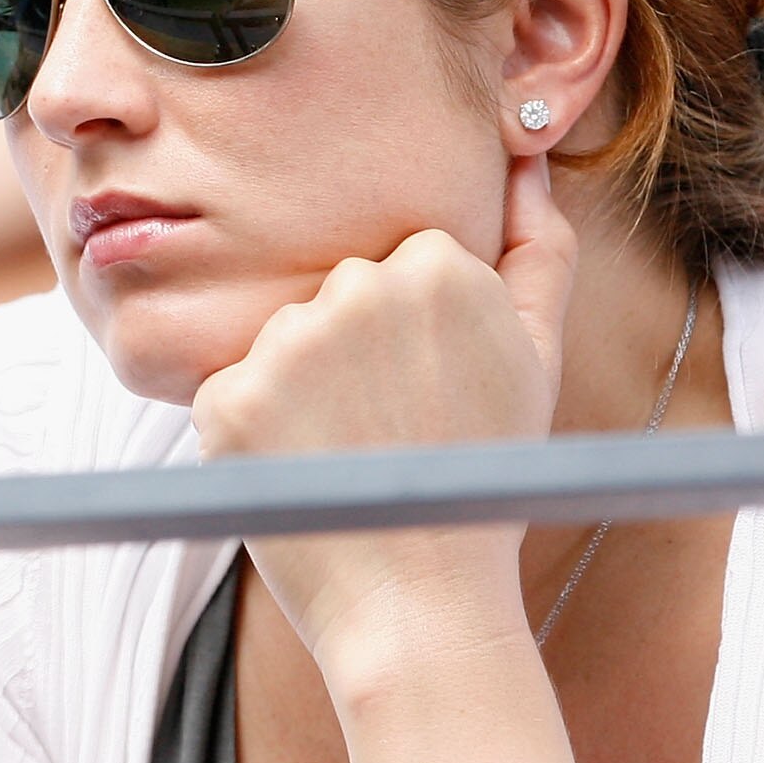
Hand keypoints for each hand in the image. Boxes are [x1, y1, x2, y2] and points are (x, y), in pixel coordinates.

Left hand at [202, 156, 576, 679]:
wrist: (422, 604)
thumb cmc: (479, 481)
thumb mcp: (537, 356)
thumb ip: (538, 246)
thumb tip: (525, 158)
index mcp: (438, 265)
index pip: (396, 265)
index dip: (408, 338)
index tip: (430, 395)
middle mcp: (359, 289)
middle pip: (333, 297)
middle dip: (350, 357)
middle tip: (392, 434)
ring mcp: (288, 343)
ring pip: (278, 343)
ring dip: (300, 395)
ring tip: (350, 459)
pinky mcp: (225, 397)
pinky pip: (228, 392)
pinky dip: (254, 435)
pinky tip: (302, 476)